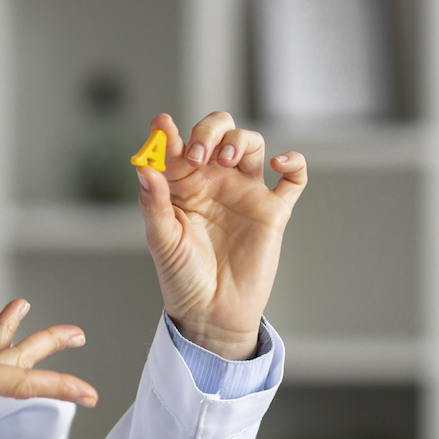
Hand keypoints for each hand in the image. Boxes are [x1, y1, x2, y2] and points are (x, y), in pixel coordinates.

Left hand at [137, 112, 306, 360]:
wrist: (211, 313)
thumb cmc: (181, 277)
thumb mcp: (160, 239)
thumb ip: (153, 202)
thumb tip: (144, 166)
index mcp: (183, 184)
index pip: (178, 144)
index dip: (169, 130)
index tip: (162, 126)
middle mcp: (215, 181)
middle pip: (219, 131)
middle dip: (209, 130)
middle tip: (198, 154)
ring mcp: (245, 193)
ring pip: (252, 143)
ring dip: (241, 139)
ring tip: (227, 159)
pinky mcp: (273, 211)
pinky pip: (294, 178)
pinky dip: (295, 161)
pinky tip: (279, 162)